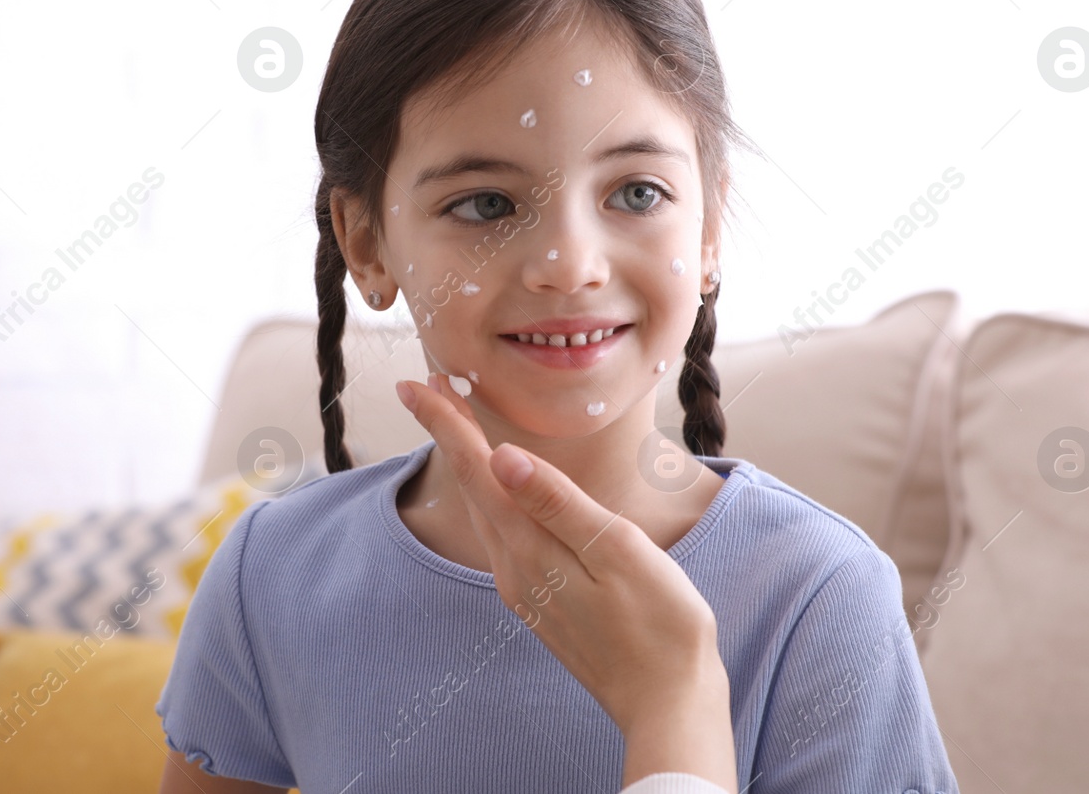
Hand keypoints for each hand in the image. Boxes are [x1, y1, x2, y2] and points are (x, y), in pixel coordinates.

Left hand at [396, 373, 736, 792]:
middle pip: (472, 487)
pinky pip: (502, 535)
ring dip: (469, 464)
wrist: (668, 704)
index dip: (448, 422)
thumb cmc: (659, 624)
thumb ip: (556, 503)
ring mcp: (525, 589)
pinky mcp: (542, 602)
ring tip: (456, 424)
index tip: (420, 383)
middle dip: (450, 433)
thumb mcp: (615, 550)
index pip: (478, 470)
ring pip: (484, 512)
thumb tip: (500, 456)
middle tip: (430, 387)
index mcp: (529, 549)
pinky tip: (499, 489)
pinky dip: (491, 497)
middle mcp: (514, 569)